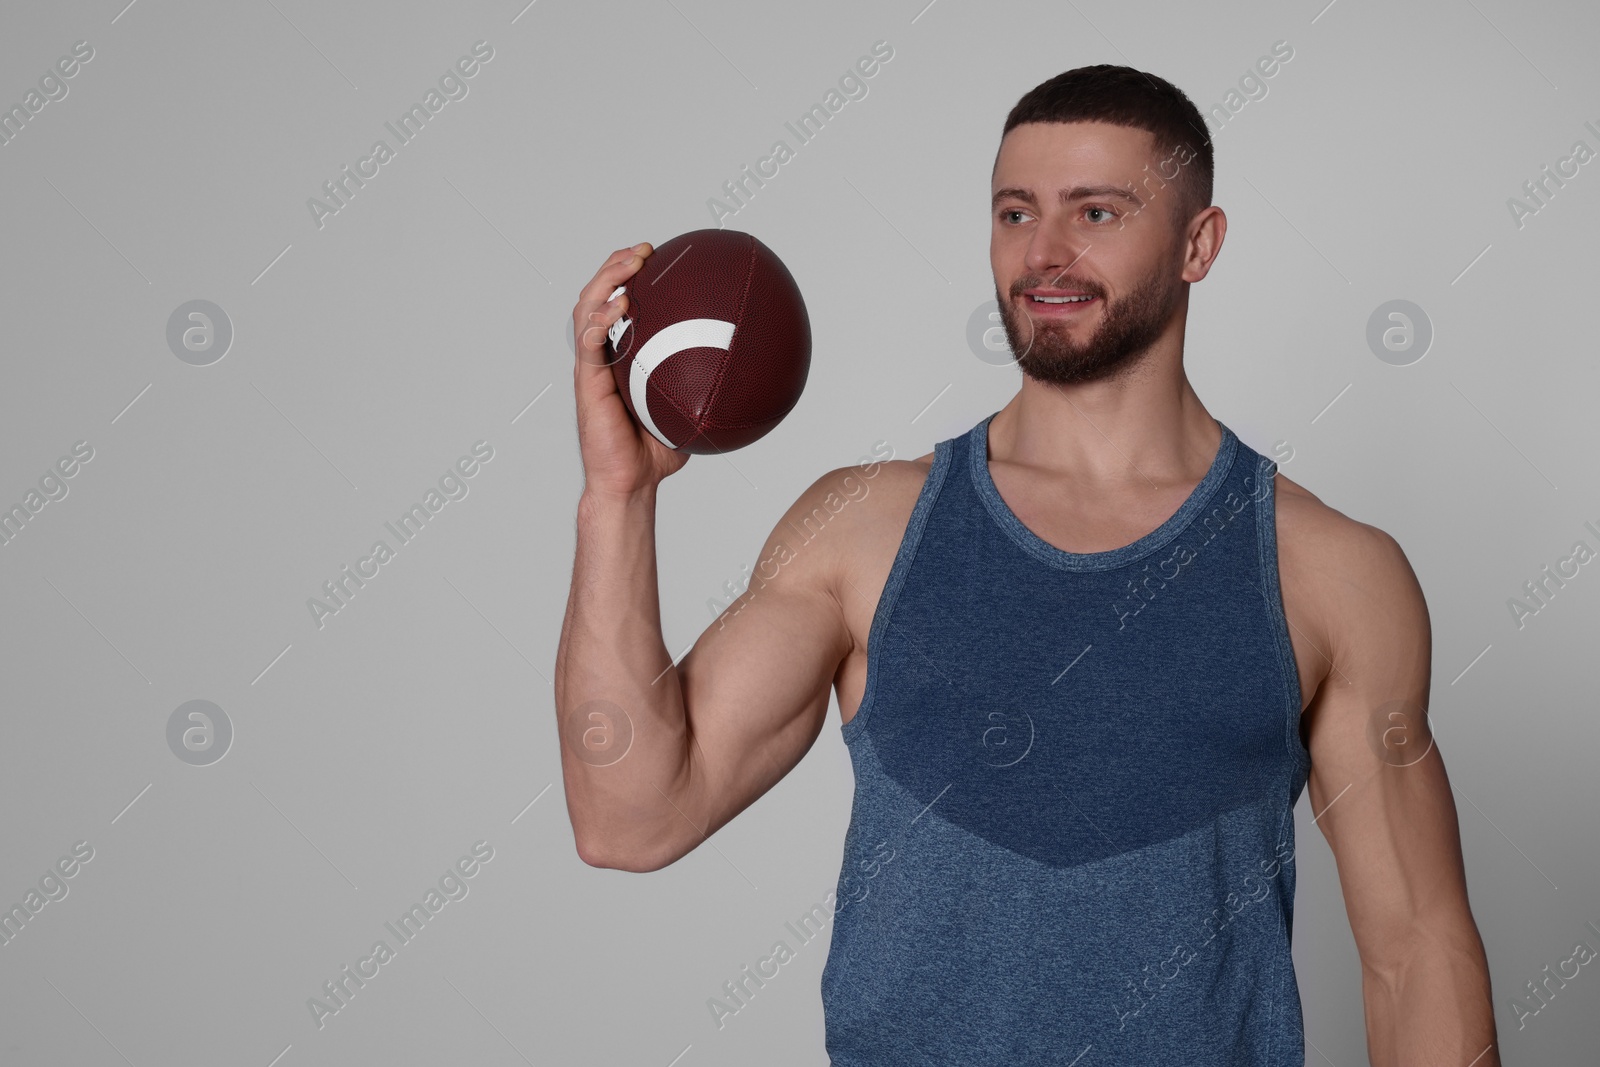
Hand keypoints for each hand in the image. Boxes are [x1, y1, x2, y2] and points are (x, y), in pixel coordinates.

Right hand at [571, 242, 690, 498]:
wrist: (631, 481)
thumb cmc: (657, 452)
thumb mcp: (692, 411)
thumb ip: (710, 387)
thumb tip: (753, 369)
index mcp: (623, 355)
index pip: (621, 305)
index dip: (632, 277)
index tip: (658, 257)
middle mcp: (604, 355)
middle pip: (599, 296)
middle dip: (617, 266)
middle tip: (644, 250)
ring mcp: (592, 366)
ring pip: (587, 310)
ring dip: (605, 281)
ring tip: (629, 265)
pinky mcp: (586, 382)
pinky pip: (589, 344)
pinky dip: (600, 321)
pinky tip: (619, 308)